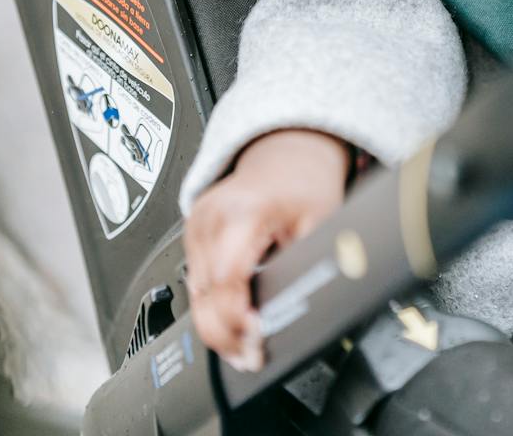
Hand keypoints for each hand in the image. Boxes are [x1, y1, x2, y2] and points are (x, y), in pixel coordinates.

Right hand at [184, 128, 350, 369]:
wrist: (287, 153)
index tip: (256, 341)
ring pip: (194, 292)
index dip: (238, 318)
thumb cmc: (304, 182)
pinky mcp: (191, 233)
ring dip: (215, 327)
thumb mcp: (320, 222)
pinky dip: (209, 307)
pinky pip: (194, 280)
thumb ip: (310, 262)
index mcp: (244, 211)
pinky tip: (229, 325)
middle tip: (249, 359)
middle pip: (204, 293)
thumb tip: (308, 306)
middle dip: (224, 335)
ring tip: (241, 350)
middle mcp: (211, 217)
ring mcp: (196, 224)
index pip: (228, 277)